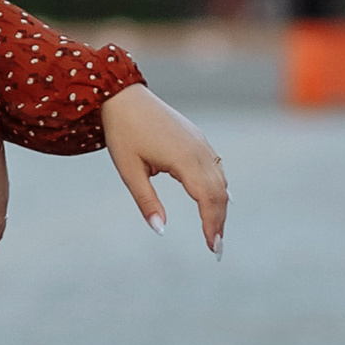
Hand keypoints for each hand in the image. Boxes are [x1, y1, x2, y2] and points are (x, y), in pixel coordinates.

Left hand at [101, 82, 227, 251]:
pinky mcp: (197, 138)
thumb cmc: (123, 133)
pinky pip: (216, 167)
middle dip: (219, 221)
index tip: (213, 248)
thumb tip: (160, 230)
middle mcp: (199, 150)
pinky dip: (219, 187)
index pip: (208, 198)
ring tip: (215, 230)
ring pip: (221, 179)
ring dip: (220, 206)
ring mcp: (200, 142)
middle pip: (219, 192)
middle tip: (216, 248)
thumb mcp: (129, 171)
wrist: (123, 96)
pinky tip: (217, 200)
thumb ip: (147, 202)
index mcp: (183, 158)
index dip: (212, 225)